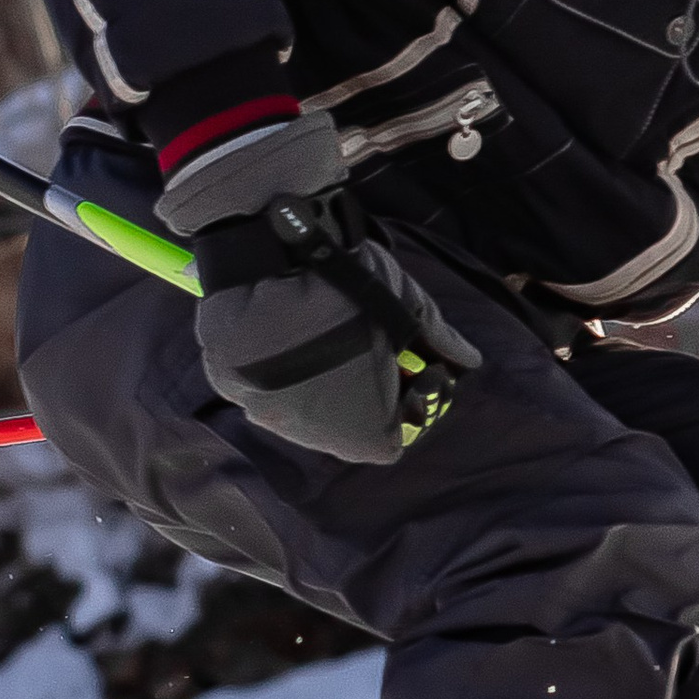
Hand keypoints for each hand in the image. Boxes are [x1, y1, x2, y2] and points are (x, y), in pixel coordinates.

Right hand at [158, 107, 479, 464]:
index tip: (412, 365)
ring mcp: (263, 413)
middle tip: (374, 346)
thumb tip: (469, 360)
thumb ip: (440, 340)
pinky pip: (266, 386)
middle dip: (369, 392)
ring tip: (333, 334)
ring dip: (326, 382)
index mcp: (361, 432)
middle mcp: (309, 436)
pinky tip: (292, 332)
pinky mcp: (229, 387)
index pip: (394, 440)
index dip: (409, 403)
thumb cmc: (348, 290)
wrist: (264, 258)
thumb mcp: (406, 307)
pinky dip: (283, 367)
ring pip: (305, 408)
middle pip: (349, 426)